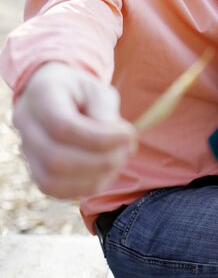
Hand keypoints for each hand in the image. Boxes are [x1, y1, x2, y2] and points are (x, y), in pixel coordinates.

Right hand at [12, 62, 136, 198]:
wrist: (55, 95)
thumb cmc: (80, 91)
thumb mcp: (96, 88)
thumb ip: (104, 110)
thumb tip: (115, 139)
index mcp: (40, 95)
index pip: (62, 126)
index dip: (99, 138)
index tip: (129, 135)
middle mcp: (26, 125)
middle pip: (55, 158)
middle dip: (99, 160)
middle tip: (128, 149)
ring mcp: (26, 152)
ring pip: (52, 180)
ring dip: (95, 177)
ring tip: (120, 159)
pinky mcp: (35, 172)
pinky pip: (56, 191)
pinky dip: (86, 186)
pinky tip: (107, 172)